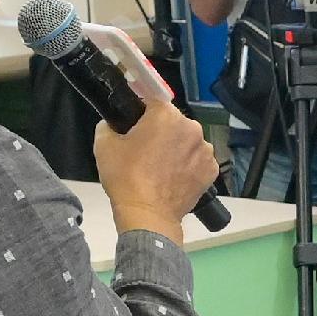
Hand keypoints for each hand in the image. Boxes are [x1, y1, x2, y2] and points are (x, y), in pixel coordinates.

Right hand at [88, 43, 221, 239]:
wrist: (147, 214)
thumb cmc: (125, 176)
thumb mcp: (104, 144)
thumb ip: (109, 125)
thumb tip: (114, 123)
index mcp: (166, 114)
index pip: (154, 101)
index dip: (143, 112)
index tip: (136, 124)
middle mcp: (191, 127)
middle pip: (174, 122)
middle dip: (162, 131)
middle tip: (145, 150)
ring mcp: (206, 150)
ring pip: (188, 141)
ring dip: (177, 148)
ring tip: (161, 167)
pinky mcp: (212, 170)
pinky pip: (198, 160)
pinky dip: (189, 165)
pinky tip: (174, 177)